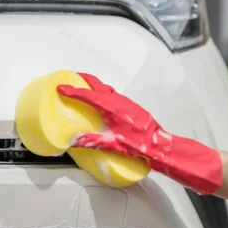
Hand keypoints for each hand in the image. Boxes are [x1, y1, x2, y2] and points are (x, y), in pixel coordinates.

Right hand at [57, 73, 222, 194]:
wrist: (166, 149)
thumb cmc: (146, 148)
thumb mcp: (117, 146)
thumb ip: (95, 142)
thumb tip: (75, 140)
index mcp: (116, 111)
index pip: (91, 97)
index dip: (74, 91)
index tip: (60, 87)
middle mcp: (123, 104)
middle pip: (99, 87)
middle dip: (84, 81)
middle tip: (70, 78)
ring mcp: (129, 106)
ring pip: (107, 91)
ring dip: (94, 87)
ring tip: (81, 87)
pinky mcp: (133, 110)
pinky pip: (114, 97)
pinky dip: (103, 94)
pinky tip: (100, 102)